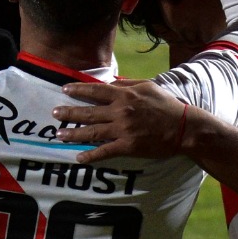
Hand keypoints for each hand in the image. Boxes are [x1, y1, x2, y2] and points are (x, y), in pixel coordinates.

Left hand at [52, 79, 191, 163]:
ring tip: (59, 135)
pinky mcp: (128, 146)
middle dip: (69, 113)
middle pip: (88, 112)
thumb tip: (110, 81)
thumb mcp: (148, 86)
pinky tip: (79, 158)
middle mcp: (121, 111)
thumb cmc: (166, 105)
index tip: (64, 90)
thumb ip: (127, 84)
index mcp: (125, 95)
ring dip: (73, 134)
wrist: (183, 127)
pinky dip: (90, 155)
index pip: (95, 91)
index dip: (78, 90)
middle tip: (54, 114)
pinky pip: (105, 151)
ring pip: (92, 132)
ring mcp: (123, 129)